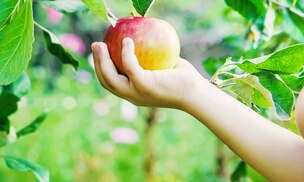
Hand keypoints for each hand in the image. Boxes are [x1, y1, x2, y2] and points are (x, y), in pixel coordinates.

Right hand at [91, 38, 207, 108]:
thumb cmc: (184, 80)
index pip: (111, 84)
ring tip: (101, 43)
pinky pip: (130, 67)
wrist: (196, 93)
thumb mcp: (165, 68)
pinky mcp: (145, 86)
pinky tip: (127, 41)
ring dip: (102, 60)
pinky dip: (126, 53)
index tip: (100, 54)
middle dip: (96, 63)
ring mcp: (137, 92)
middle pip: (106, 81)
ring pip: (110, 77)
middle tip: (96, 45)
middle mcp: (133, 96)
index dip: (101, 70)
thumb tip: (147, 40)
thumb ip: (153, 59)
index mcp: (135, 94)